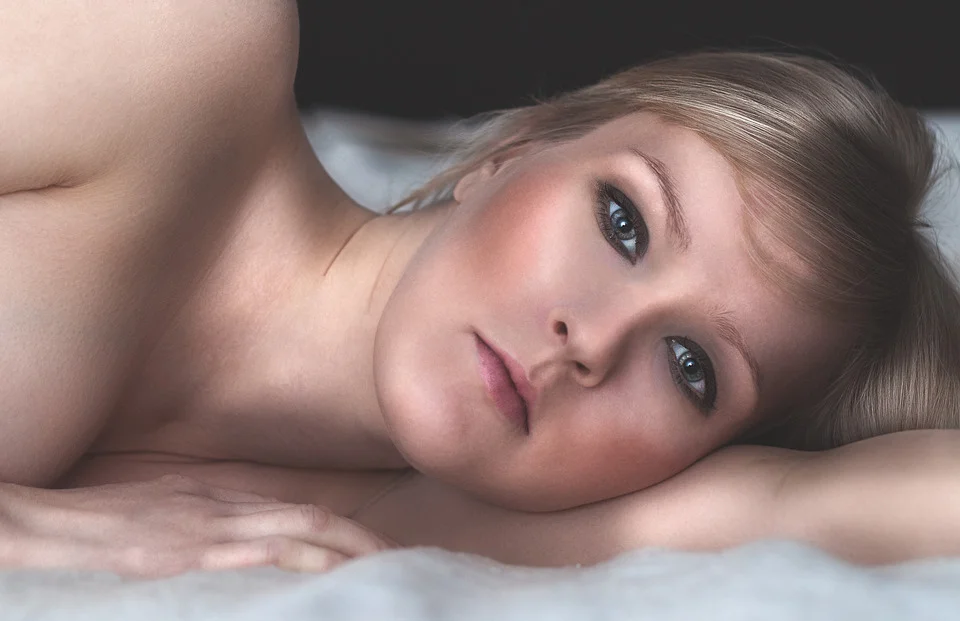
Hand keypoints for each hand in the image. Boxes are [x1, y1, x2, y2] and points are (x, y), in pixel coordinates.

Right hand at [0, 475, 397, 576]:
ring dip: (342, 552)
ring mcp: (208, 528)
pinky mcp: (183, 552)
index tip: (387, 551)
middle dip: (364, 542)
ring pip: (295, 534)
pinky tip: (316, 575)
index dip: (352, 532)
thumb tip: (258, 542)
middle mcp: (228, 507)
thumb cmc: (111, 522)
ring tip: (383, 570)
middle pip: (315, 520)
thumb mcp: (174, 512)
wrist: (54, 523)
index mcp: (227, 498)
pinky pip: (246, 553)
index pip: (307, 513)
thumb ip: (218, 522)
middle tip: (406, 561)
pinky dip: (289, 562)